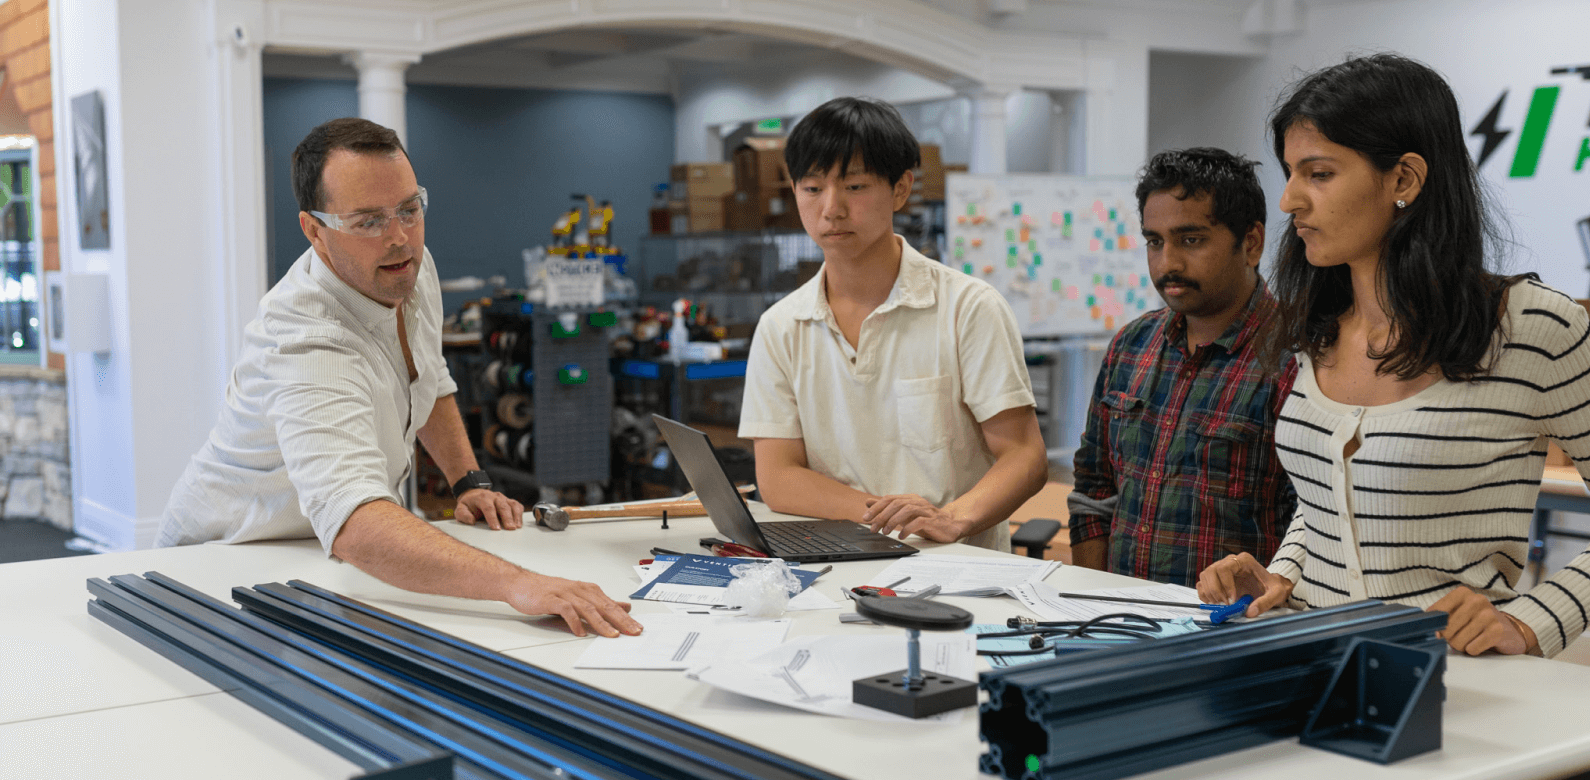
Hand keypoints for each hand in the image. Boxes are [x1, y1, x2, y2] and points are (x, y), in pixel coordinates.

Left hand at [454, 489, 523, 530]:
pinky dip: (519, 514)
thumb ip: (463, 515)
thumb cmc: (469, 504)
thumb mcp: (460, 509)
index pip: (489, 508)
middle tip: (510, 529)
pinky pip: (517, 505)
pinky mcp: (509, 501)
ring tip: (517, 527)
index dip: (493, 518)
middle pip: (503, 506)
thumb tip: (471, 521)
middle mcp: (494, 496)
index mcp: (482, 498)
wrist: (475, 494)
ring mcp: (503, 498)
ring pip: (512, 505)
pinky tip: (519, 523)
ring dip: (515, 516)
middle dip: (507, 518)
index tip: (496, 528)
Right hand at [506, 572, 641, 637]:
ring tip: (612, 634)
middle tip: (632, 631)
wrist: (521, 583)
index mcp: (588, 590)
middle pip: (604, 606)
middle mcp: (580, 590)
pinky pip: (566, 610)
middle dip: (620, 620)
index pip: (611, 604)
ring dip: (601, 622)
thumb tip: (624, 607)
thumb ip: (601, 603)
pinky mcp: (552, 599)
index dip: (626, 617)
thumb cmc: (549, 591)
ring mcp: (566, 594)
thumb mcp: (579, 596)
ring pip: (588, 608)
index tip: (638, 628)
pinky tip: (580, 632)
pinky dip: (574, 621)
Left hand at [863, 494, 964, 542]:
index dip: (876, 507)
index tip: (866, 518)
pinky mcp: (933, 521)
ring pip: (907, 510)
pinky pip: (919, 522)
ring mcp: (926, 510)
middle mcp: (917, 502)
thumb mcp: (904, 514)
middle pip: (896, 504)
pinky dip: (908, 528)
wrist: (951, 524)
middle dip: (882, 516)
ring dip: (893, 521)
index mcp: (909, 499)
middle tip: (873, 527)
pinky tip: (902, 535)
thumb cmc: (927, 519)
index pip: (889, 499)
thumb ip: (887, 508)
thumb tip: (868, 503)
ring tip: (886, 532)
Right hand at [1196, 552, 1293, 617]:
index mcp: (1244, 561)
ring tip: (1221, 604)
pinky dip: (1205, 594)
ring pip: (1204, 576)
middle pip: (1211, 571)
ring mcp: (1221, 568)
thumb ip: (1265, 602)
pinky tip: (1215, 602)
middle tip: (1225, 604)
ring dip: (1209, 593)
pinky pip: (1203, 583)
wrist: (1271, 587)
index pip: (1224, 568)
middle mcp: (1231, 561)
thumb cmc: (1273, 587)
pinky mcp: (1217, 578)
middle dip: (1215, 590)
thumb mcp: (1276, 594)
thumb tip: (1250, 612)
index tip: (1232, 599)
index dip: (1225, 584)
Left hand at [1428, 586, 1536, 655]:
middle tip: (1460, 635)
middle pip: (1446, 630)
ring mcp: (1488, 615)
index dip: (1434, 626)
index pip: (1436, 612)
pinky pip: (1472, 648)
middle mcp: (1476, 600)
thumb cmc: (1476, 622)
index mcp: (1462, 593)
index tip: (1437, 632)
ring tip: (1471, 639)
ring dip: (1462, 646)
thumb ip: (1441, 618)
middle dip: (1450, 638)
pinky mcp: (1497, 630)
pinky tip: (1480, 643)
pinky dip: (1473, 650)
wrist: (1510, 630)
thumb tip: (1432, 633)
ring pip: (1458, 641)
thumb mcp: (1458, 613)